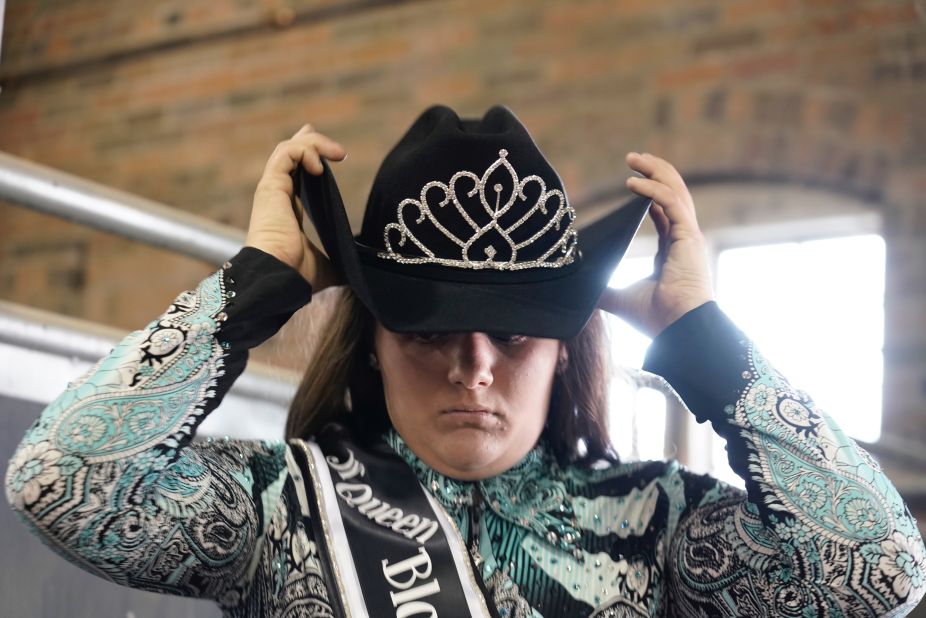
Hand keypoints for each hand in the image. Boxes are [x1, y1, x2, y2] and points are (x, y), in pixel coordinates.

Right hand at [245, 124, 346, 290]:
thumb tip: (358, 274)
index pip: (296, 174)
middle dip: (313, 143)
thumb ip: (339, 262)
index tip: (331, 154)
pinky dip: (305, 151)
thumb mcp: (327, 265)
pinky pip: (286, 153)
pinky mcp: (270, 185)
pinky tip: (321, 166)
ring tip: (339, 155)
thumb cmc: (296, 274)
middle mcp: (277, 195)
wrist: (278, 277)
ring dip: (315, 145)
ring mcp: (272, 189)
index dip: (310, 158)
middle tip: (340, 151)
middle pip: (290, 155)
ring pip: (288, 149)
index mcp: (288, 210)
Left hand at [598, 152, 713, 336]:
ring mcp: (688, 235)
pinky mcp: (688, 236)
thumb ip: (605, 289)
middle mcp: (683, 238)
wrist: (678, 331)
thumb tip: (581, 287)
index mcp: (672, 249)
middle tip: (633, 158)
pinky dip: (652, 189)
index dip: (649, 192)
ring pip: (676, 190)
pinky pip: (671, 202)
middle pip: (673, 193)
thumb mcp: (622, 299)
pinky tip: (632, 182)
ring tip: (634, 158)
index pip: (664, 211)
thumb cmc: (658, 319)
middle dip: (654, 171)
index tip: (631, 180)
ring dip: (655, 171)